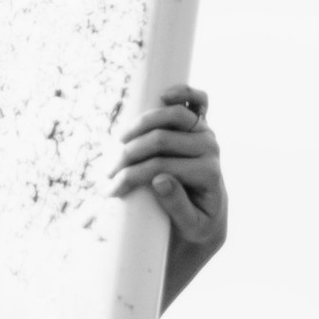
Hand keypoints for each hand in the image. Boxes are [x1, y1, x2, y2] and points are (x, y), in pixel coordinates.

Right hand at [108, 83, 226, 308]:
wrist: (208, 214)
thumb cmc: (196, 222)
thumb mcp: (191, 226)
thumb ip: (178, 206)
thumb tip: (160, 179)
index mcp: (208, 173)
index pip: (162, 166)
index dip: (133, 175)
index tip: (112, 190)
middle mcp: (210, 148)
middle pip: (160, 138)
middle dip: (129, 153)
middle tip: (108, 171)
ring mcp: (205, 133)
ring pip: (172, 114)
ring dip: (140, 124)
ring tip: (119, 141)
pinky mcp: (201, 124)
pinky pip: (198, 100)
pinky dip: (183, 93)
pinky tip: (164, 95)